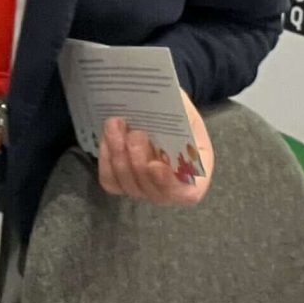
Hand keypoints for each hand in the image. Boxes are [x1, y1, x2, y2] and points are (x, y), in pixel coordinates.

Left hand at [97, 95, 213, 204]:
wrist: (159, 108)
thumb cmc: (177, 111)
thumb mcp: (185, 109)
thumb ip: (180, 118)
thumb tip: (165, 115)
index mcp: (196, 172)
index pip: (187, 194)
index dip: (169, 184)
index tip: (155, 164)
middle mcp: (170, 188)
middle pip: (153, 192)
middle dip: (139, 161)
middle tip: (136, 133)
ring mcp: (144, 188)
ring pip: (128, 185)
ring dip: (119, 155)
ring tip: (116, 126)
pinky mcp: (121, 182)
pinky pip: (110, 179)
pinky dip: (106, 158)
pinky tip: (108, 135)